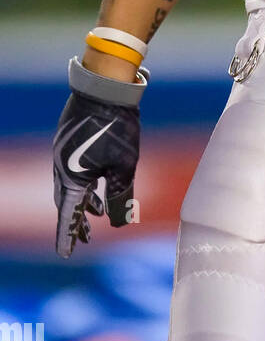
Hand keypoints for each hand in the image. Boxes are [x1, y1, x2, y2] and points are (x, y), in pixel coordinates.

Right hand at [53, 87, 141, 257]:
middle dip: (76, 221)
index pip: (68, 215)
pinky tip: (99, 183)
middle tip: (85, 239)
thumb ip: (121, 196)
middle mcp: (62, 166)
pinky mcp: (70, 139)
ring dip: (82, 201)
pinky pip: (73, 169)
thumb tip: (119, 223)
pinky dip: (84, 183)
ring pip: (71, 185)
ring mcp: (64, 151)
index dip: (68, 236)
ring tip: (98, 214)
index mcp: (71, 176)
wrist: (105, 86)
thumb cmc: (117, 126)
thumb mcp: (125, 165)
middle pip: (67, 202)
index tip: (66, 254)